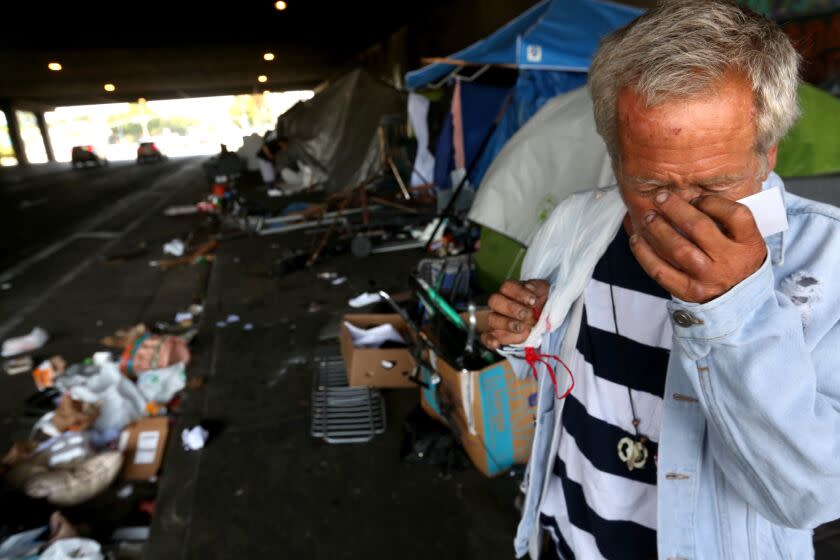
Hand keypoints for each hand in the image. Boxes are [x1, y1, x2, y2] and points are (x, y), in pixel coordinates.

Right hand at [482, 280, 548, 348]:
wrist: (547, 319)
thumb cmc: (543, 303)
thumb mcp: (545, 292)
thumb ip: (538, 288)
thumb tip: (529, 288)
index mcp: (511, 290)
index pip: (507, 287)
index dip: (519, 293)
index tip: (533, 301)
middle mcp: (500, 303)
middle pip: (495, 301)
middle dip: (511, 309)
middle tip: (526, 315)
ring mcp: (497, 319)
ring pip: (492, 319)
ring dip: (506, 324)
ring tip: (522, 328)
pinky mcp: (497, 334)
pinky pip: (486, 337)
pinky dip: (489, 340)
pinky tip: (496, 344)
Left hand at [630, 190, 766, 302]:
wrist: (740, 300)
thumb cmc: (737, 260)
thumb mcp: (745, 239)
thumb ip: (726, 220)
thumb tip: (689, 199)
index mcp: (749, 244)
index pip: (735, 215)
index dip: (712, 201)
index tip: (696, 197)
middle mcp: (729, 261)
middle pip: (699, 228)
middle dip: (675, 208)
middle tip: (660, 197)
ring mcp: (707, 278)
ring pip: (677, 249)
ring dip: (657, 229)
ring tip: (648, 217)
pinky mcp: (688, 291)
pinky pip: (660, 271)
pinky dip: (644, 253)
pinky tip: (637, 239)